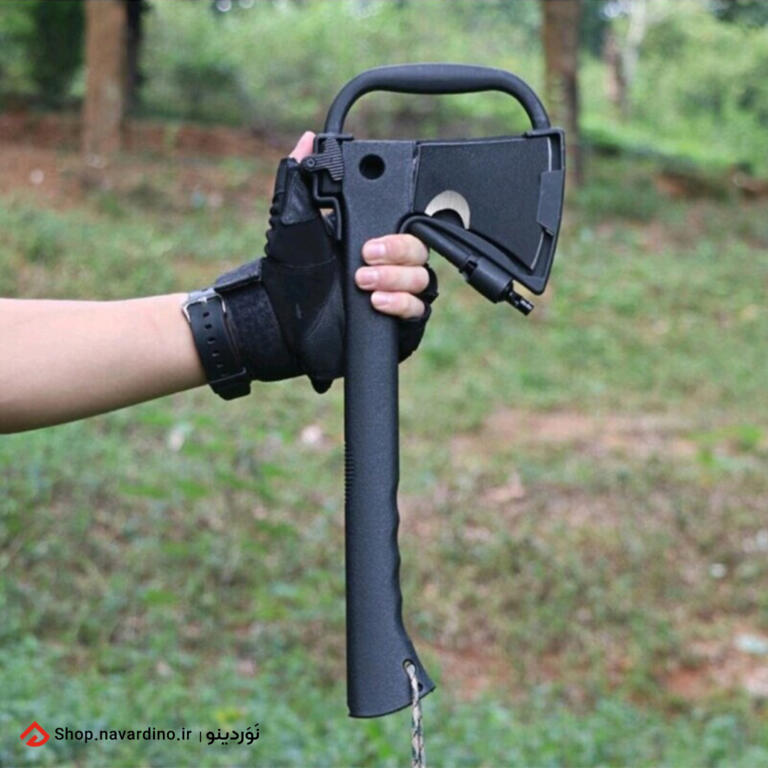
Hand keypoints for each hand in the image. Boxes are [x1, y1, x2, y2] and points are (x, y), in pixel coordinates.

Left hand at [290, 131, 431, 319]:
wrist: (282, 317)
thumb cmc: (288, 270)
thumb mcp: (292, 218)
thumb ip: (300, 177)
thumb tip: (306, 139)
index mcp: (371, 234)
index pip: (406, 222)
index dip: (399, 224)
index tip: (372, 234)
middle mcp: (388, 262)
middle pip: (420, 250)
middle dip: (397, 252)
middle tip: (366, 255)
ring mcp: (394, 292)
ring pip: (423, 279)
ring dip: (397, 278)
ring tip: (363, 281)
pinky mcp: (395, 321)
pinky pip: (418, 310)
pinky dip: (402, 304)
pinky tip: (377, 301)